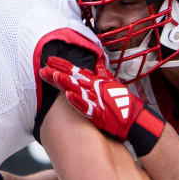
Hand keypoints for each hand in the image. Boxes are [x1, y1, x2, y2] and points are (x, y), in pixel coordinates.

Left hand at [40, 56, 164, 155]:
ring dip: (65, 83)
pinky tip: (69, 96)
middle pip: (73, 78)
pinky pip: (86, 107)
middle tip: (43, 67)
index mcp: (96, 82)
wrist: (135, 119)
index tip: (50, 60)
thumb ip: (102, 73)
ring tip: (53, 76)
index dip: (62, 65)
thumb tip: (97, 62)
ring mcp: (96, 100)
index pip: (76, 71)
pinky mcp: (99, 113)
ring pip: (77, 90)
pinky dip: (78, 101)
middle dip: (58, 72)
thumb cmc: (124, 103)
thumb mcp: (113, 84)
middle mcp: (94, 89)